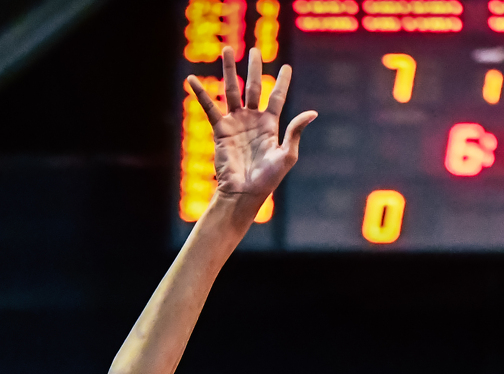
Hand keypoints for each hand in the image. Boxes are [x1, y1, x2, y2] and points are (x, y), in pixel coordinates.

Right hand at [187, 47, 317, 208]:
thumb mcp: (287, 155)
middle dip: (254, 68)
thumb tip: (312, 112)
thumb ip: (295, 131)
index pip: (277, 97)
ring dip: (229, 70)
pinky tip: (191, 79)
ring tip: (226, 50)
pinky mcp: (220, 130)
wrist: (243, 193)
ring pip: (231, 90)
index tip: (286, 67)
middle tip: (254, 50)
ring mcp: (235, 123)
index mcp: (270, 125)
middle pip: (253, 87)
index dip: (282, 82)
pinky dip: (200, 92)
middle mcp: (252, 120)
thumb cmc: (267, 180)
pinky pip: (209, 107)